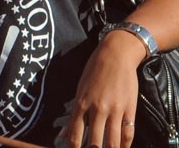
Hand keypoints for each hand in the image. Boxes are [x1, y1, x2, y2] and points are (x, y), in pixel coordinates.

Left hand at [63, 32, 144, 146]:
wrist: (116, 54)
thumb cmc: (95, 69)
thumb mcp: (80, 89)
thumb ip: (73, 114)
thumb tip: (62, 135)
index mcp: (82, 102)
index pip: (75, 134)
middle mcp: (98, 108)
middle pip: (95, 143)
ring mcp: (115, 110)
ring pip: (112, 142)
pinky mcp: (130, 109)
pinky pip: (128, 134)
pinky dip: (125, 145)